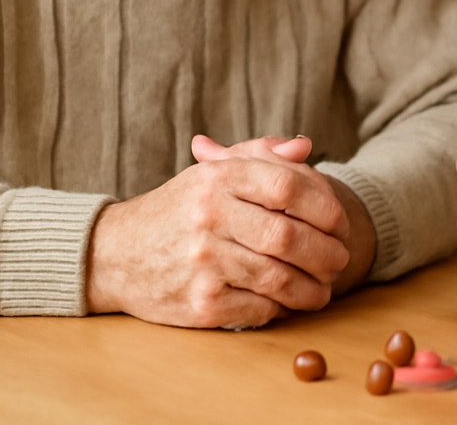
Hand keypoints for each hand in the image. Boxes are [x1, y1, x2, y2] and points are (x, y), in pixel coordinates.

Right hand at [192, 134, 377, 294]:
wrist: (116, 254)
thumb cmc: (179, 209)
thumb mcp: (213, 171)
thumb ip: (261, 155)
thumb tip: (304, 147)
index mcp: (218, 178)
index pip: (289, 187)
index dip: (326, 206)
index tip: (340, 223)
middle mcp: (209, 217)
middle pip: (289, 237)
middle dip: (327, 252)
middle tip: (340, 259)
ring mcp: (203, 262)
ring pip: (279, 278)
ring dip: (313, 288)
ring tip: (324, 288)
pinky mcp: (200, 304)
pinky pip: (259, 308)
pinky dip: (282, 308)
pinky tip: (289, 302)